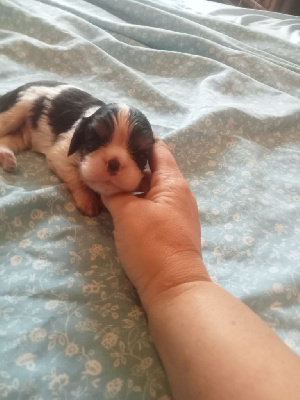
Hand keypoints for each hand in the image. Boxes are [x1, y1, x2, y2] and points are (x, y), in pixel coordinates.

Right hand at [102, 139, 209, 308]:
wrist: (172, 287)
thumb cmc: (151, 244)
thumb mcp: (127, 213)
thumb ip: (113, 191)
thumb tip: (102, 177)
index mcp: (173, 182)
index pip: (157, 150)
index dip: (137, 141)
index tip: (116, 137)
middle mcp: (179, 193)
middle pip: (153, 170)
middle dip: (129, 165)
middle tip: (104, 160)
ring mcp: (176, 212)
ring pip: (151, 189)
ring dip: (131, 185)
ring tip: (107, 179)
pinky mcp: (170, 228)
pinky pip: (152, 205)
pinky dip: (137, 201)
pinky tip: (119, 203)